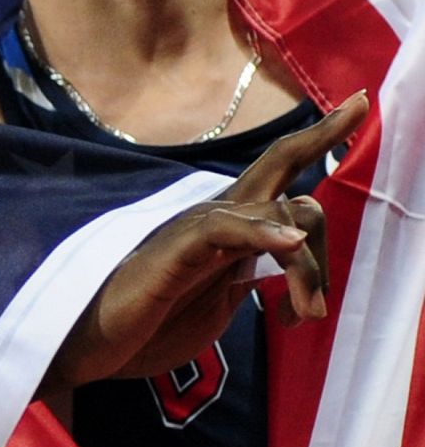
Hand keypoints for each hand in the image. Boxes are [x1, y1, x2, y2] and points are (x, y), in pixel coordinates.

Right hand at [44, 90, 366, 391]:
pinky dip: (264, 233)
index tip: (358, 102)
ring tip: (304, 316)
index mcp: (227, 227)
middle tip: (347, 161)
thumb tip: (292, 253)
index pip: (277, 170)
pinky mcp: (174, 250)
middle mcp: (214, 215)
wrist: (88, 343)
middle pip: (281, 171)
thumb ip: (252, 272)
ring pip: (275, 213)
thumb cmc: (149, 323)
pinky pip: (227, 229)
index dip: (317, 136)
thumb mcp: (218, 301)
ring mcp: (193, 229)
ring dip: (307, 267)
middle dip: (322, 154)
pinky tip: (288, 244)